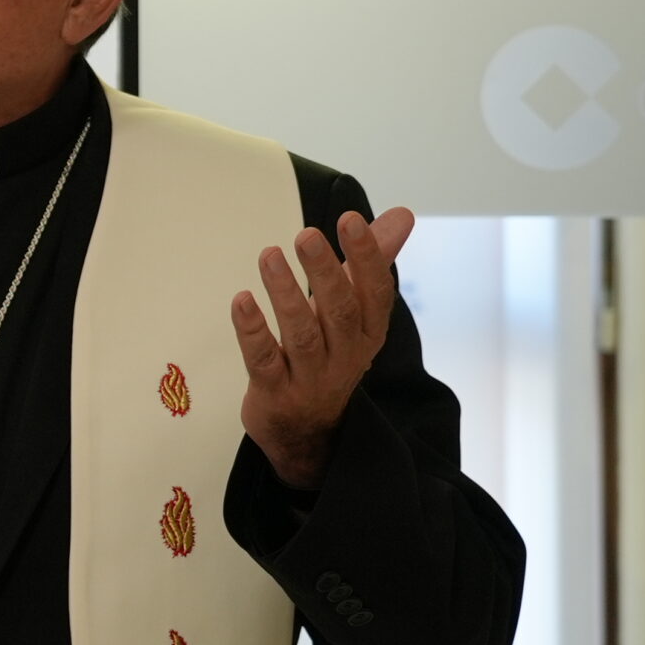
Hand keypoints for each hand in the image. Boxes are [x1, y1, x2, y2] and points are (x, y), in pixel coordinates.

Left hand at [230, 207, 414, 488]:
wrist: (307, 429)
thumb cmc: (330, 353)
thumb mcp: (355, 310)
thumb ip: (372, 261)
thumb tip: (403, 214)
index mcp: (369, 331)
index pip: (375, 292)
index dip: (366, 256)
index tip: (350, 219)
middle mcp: (345, 354)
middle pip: (340, 312)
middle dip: (326, 273)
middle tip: (306, 235)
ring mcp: (310, 376)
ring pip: (301, 334)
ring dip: (285, 294)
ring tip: (268, 255)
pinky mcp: (274, 392)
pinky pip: (263, 360)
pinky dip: (252, 330)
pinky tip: (241, 300)